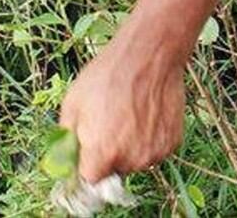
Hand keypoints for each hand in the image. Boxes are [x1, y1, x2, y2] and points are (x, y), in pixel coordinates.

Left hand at [59, 24, 186, 181]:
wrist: (148, 56)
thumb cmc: (107, 76)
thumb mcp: (73, 103)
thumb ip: (66, 140)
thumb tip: (64, 162)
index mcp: (102, 153)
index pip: (90, 180)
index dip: (86, 164)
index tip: (87, 150)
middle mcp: (131, 160)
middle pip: (113, 171)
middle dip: (107, 154)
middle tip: (108, 122)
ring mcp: (155, 153)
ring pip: (134, 161)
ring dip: (129, 147)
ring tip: (128, 113)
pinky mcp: (172, 143)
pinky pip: (153, 150)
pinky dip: (148, 138)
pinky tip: (145, 114)